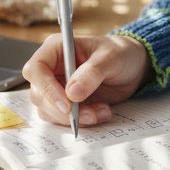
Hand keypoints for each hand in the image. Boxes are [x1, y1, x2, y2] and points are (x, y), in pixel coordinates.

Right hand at [21, 34, 151, 126]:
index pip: (36, 69)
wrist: (133, 67)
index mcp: (56, 48)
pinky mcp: (66, 103)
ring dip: (74, 118)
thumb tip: (72, 93)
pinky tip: (101, 112)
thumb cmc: (120, 53)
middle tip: (89, 113)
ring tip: (101, 111)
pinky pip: (63, 118)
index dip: (46, 88)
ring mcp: (57, 87)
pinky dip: (81, 121)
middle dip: (63, 110)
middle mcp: (52, 68)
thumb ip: (92, 72)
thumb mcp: (111, 57)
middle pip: (39, 94)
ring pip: (49, 111)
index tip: (67, 104)